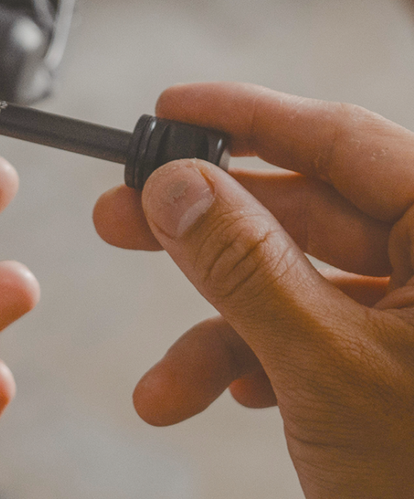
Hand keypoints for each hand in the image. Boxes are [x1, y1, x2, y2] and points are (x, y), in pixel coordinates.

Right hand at [94, 83, 413, 498]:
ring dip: (219, 326)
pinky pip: (316, 338)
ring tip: (163, 374)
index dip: (246, 115)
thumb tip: (175, 181)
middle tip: (122, 216)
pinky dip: (256, 366)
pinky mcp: (404, 371)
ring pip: (301, 285)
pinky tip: (218, 399)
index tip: (168, 109)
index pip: (342, 138)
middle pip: (308, 212)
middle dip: (206, 230)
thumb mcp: (327, 369)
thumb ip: (244, 263)